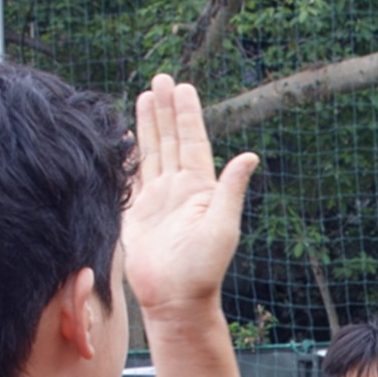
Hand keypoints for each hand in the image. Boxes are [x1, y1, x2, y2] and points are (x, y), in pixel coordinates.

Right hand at [124, 74, 259, 319]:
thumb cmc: (203, 269)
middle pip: (171, 139)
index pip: (193, 142)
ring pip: (152, 152)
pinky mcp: (137, 213)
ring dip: (149, 124)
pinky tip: (127, 137)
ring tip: (145, 95)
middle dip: (166, 109)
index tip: (183, 87)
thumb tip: (250, 156)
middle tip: (161, 78)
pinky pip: (133, 176)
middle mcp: (180, 189)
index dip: (187, 114)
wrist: (175, 298)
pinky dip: (130, 155)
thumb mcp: (222, 226)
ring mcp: (158, 199)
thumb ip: (230, 189)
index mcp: (201, 189)